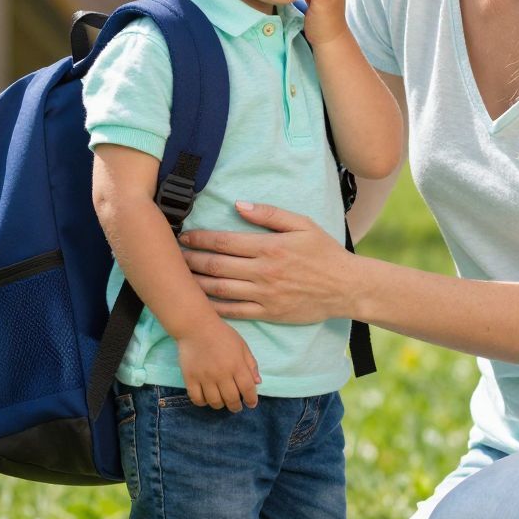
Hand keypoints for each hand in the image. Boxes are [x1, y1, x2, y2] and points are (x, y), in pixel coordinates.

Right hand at [174, 320, 260, 409]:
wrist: (196, 326)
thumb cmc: (222, 334)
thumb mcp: (242, 345)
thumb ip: (251, 364)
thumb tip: (257, 383)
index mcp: (237, 365)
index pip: (247, 389)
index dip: (251, 399)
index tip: (251, 404)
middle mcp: (222, 374)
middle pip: (231, 399)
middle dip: (236, 407)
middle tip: (236, 407)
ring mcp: (205, 377)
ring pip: (214, 402)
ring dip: (220, 405)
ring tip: (222, 402)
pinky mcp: (190, 378)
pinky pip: (196, 398)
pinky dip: (202, 402)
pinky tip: (206, 398)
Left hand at [181, 202, 355, 324]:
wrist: (346, 288)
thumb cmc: (324, 253)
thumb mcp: (303, 224)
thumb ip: (270, 214)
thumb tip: (239, 204)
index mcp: (269, 247)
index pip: (224, 241)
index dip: (200, 238)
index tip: (184, 236)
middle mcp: (263, 271)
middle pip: (216, 265)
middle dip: (190, 260)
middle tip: (172, 256)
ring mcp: (264, 295)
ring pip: (219, 290)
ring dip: (195, 283)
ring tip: (178, 278)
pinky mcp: (268, 313)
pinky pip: (234, 312)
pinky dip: (213, 307)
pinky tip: (199, 302)